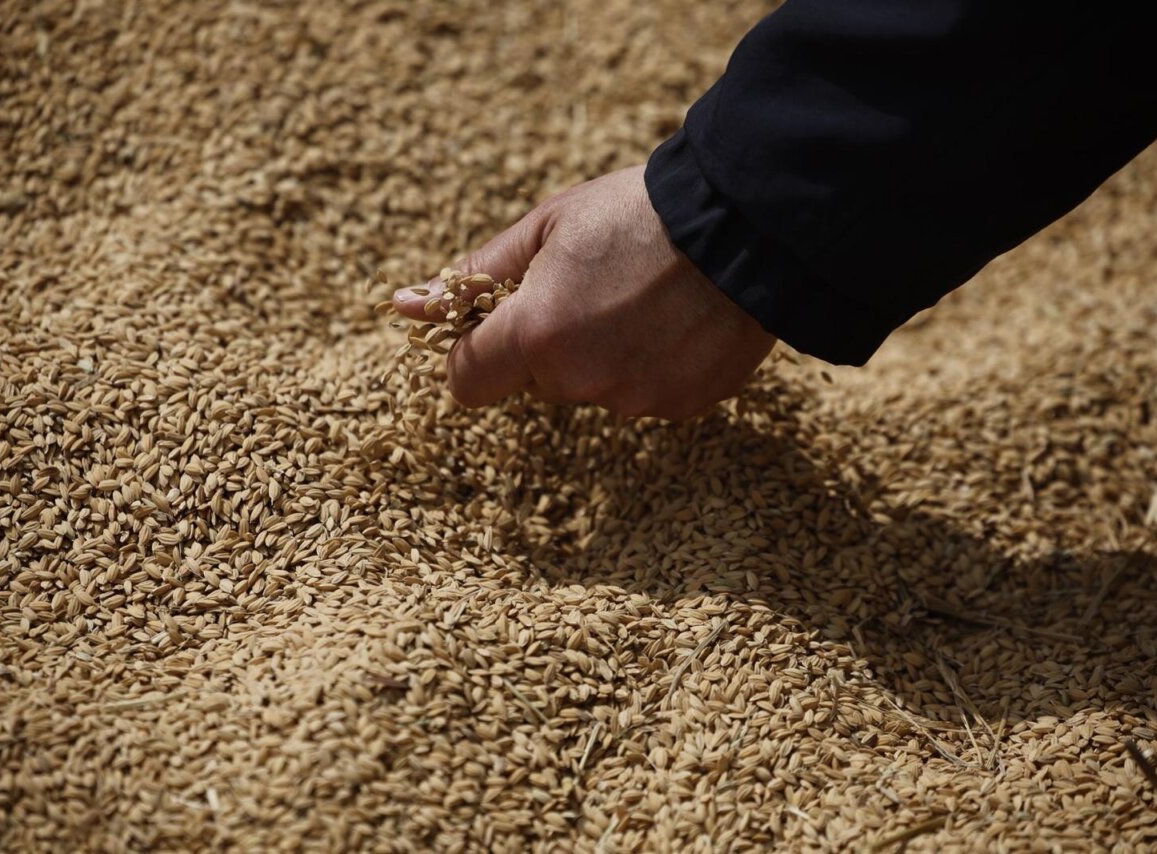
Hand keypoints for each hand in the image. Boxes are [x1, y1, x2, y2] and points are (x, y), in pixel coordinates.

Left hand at [393, 165, 774, 419]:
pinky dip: (652, 364)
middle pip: (537, 380)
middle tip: (590, 287)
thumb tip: (407, 305)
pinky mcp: (685, 406)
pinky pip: (645, 393)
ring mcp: (637, 400)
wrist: (749, 223)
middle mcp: (582, 380)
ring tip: (644, 298)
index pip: (467, 381)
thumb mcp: (547, 227)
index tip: (496, 324)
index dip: (475, 352)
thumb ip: (477, 276)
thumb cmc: (638, 213)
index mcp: (536, 335)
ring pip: (594, 387)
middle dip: (549, 342)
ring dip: (604, 354)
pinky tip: (677, 319)